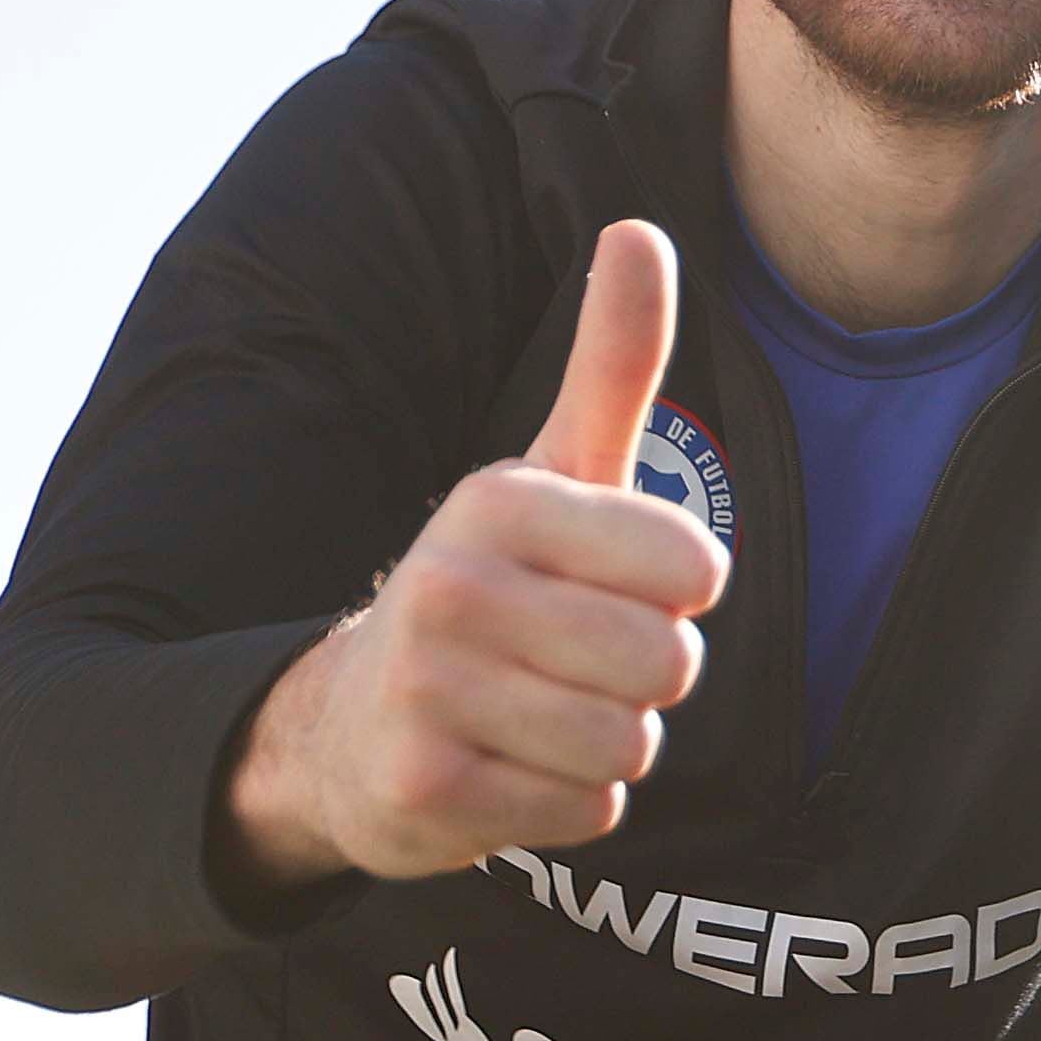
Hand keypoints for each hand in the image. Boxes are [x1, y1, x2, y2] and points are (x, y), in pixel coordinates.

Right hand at [218, 221, 729, 893]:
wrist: (349, 725)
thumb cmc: (491, 589)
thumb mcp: (551, 472)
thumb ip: (611, 362)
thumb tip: (639, 229)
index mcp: (499, 501)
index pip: (692, 570)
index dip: (677, 596)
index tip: (613, 589)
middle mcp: (451, 586)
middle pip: (668, 665)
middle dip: (644, 680)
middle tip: (572, 664)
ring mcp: (430, 691)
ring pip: (629, 745)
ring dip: (606, 745)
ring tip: (538, 716)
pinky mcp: (425, 788)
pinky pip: (585, 811)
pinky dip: (565, 804)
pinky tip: (507, 769)